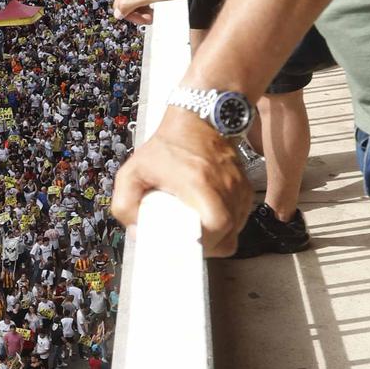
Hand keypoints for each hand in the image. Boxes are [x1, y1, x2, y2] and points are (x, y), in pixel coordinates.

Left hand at [111, 107, 252, 254]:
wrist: (196, 122)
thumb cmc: (164, 148)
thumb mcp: (131, 173)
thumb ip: (125, 205)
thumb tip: (138, 232)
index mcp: (199, 183)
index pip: (217, 225)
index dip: (203, 243)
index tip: (185, 244)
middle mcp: (225, 186)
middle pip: (229, 235)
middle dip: (208, 246)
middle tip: (188, 242)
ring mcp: (238, 187)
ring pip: (236, 230)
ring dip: (217, 237)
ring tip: (196, 229)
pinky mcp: (244, 188)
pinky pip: (240, 218)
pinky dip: (226, 225)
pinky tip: (206, 218)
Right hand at [112, 0, 187, 25]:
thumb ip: (129, 4)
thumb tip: (118, 13)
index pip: (119, 5)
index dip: (129, 15)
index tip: (140, 19)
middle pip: (127, 6)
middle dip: (137, 15)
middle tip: (148, 18)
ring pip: (136, 6)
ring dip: (144, 13)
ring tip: (153, 15)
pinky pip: (144, 3)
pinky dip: (149, 9)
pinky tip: (155, 10)